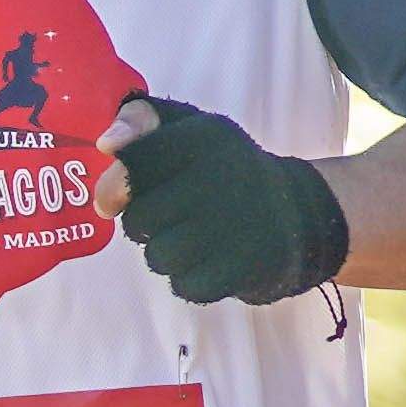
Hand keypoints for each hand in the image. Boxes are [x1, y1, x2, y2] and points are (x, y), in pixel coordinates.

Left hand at [97, 94, 350, 306]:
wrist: (298, 212)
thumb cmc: (223, 168)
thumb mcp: (188, 127)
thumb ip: (140, 121)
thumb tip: (106, 144)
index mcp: (206, 136)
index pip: (134, 161)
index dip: (117, 181)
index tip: (122, 191)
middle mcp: (224, 176)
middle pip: (139, 217)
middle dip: (142, 222)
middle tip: (167, 216)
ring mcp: (238, 225)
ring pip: (158, 256)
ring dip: (163, 253)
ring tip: (189, 237)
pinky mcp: (248, 267)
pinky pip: (186, 285)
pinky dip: (190, 278)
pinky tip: (209, 259)